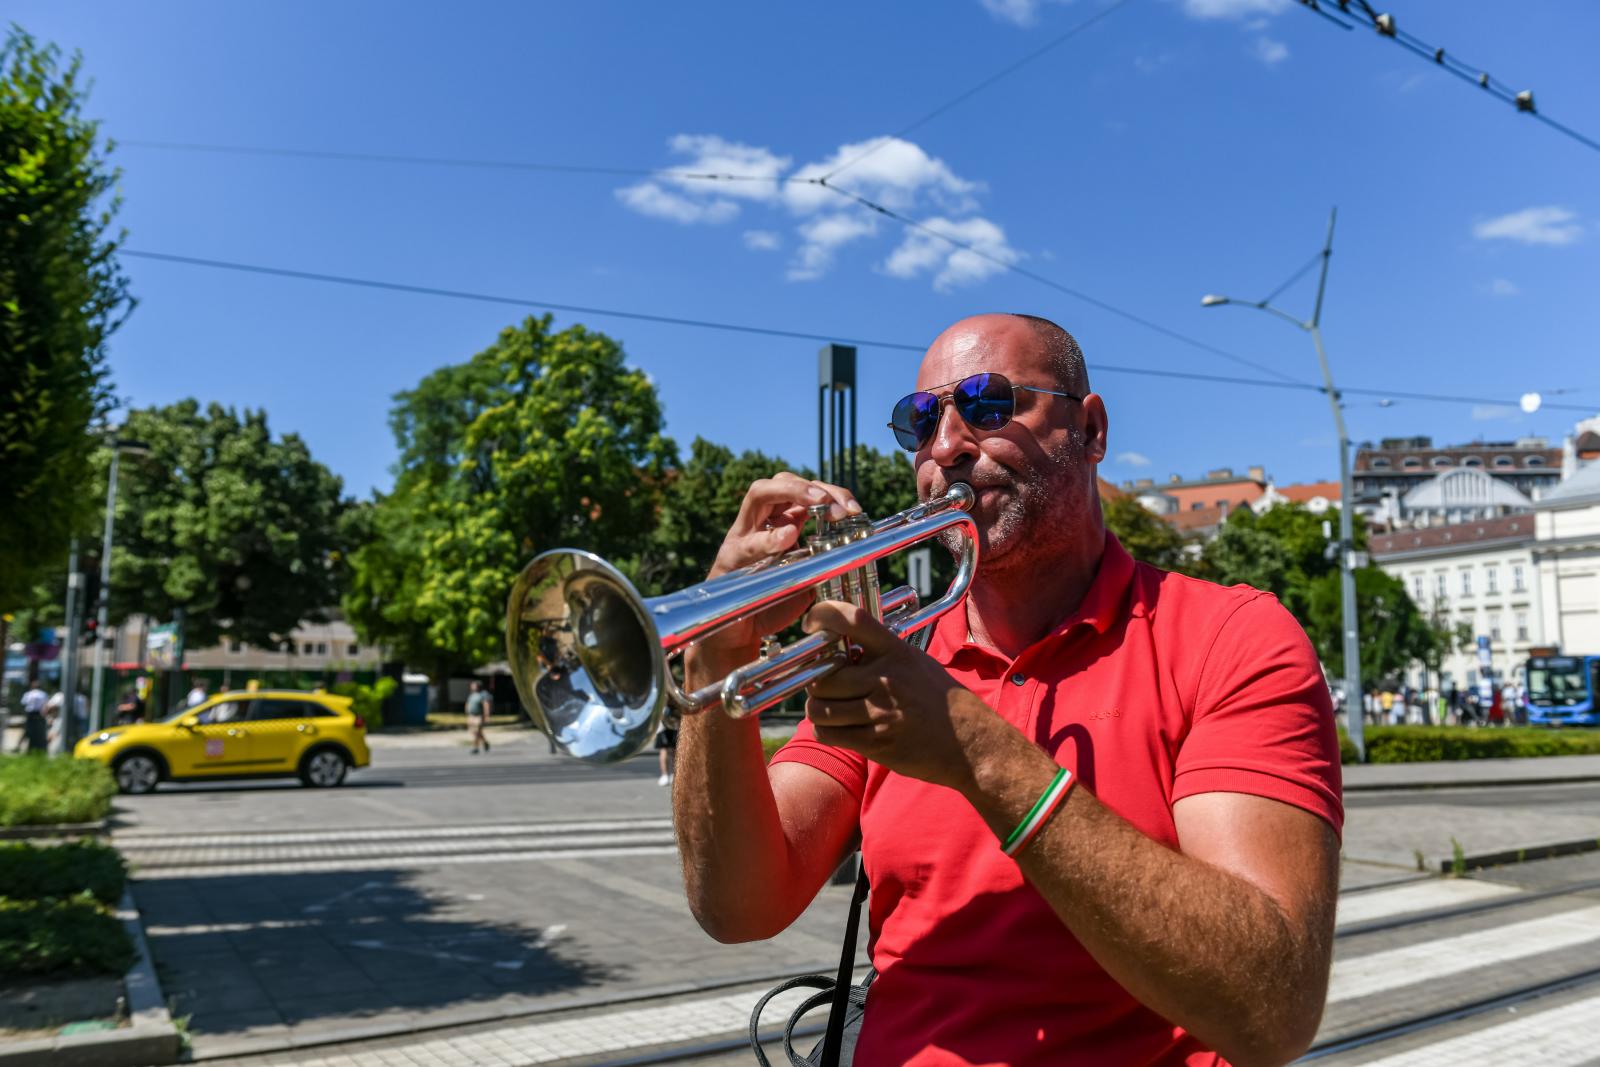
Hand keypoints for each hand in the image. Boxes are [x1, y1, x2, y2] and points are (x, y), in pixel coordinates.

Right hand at [692, 472, 862, 670]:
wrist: (737, 634)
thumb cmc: (772, 602)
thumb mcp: (806, 575)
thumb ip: (822, 558)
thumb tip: (855, 548)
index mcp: (782, 521)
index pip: (806, 490)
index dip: (832, 493)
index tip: (854, 509)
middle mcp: (760, 521)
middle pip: (783, 480)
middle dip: (813, 487)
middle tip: (837, 506)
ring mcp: (742, 535)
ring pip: (759, 494)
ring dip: (791, 492)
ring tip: (817, 502)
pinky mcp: (730, 558)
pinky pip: (749, 542)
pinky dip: (770, 538)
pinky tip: (788, 537)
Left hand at [801, 600, 1015, 792]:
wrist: (972, 743)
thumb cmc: (941, 701)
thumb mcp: (916, 662)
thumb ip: (881, 653)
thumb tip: (840, 645)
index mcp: (896, 652)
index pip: (852, 620)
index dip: (823, 616)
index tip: (811, 624)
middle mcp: (886, 679)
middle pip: (823, 677)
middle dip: (816, 684)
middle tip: (824, 687)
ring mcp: (881, 712)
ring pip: (820, 709)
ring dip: (819, 711)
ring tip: (831, 711)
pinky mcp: (877, 742)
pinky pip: (831, 734)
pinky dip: (828, 733)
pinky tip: (841, 730)